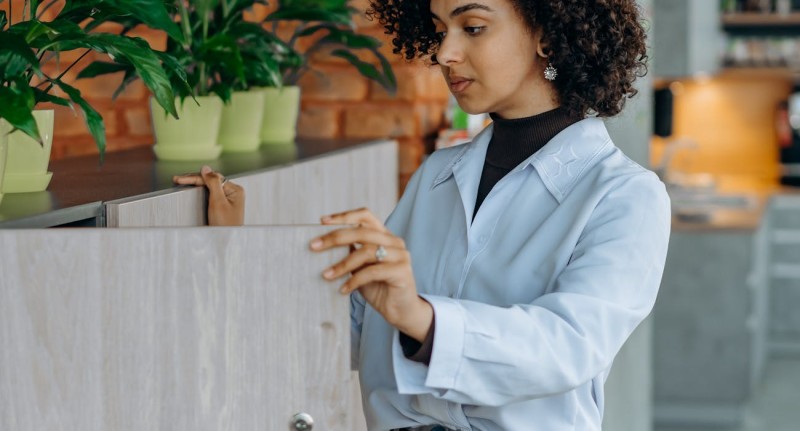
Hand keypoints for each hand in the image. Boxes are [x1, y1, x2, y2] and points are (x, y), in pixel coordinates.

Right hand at [173, 165, 244, 225]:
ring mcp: (230, 200)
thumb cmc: (225, 226)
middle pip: (211, 181)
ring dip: (197, 184)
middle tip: (177, 179)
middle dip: (194, 180)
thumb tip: (206, 168)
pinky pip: (212, 194)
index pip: (212, 178)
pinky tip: (194, 189)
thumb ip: (213, 184)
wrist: (228, 243)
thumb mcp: (218, 203)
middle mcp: (234, 193)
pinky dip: (201, 191)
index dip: (195, 177)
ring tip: (183, 182)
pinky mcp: (225, 206)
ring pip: (210, 187)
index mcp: (235, 190)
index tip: (179, 179)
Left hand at [310, 208, 432, 341]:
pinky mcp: (402, 271)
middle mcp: (394, 241)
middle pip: (362, 231)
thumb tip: (323, 244)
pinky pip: (372, 272)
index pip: (365, 216)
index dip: (344, 216)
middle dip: (335, 237)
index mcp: (384, 236)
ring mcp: (400, 255)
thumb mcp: (360, 268)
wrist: (401, 311)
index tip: (322, 221)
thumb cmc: (379, 288)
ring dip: (342, 264)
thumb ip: (350, 253)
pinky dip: (354, 280)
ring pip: (366, 251)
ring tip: (326, 275)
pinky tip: (343, 290)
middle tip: (314, 246)